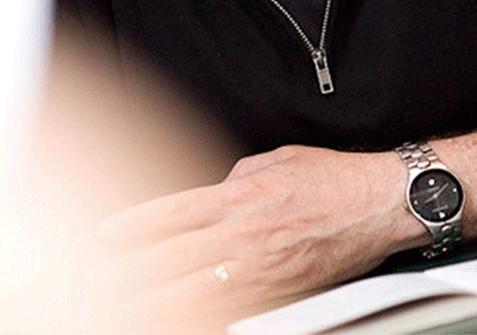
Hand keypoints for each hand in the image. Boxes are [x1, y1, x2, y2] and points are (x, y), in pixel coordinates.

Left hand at [99, 144, 420, 332]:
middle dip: (129, 270)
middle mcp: (242, 234)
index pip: (171, 213)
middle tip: (99, 279)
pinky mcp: (280, 294)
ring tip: (126, 305)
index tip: (106, 234)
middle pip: (170, 257)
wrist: (377, 203)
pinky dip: (201, 315)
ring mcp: (259, 269)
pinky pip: (230, 310)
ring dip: (154, 299)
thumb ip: (236, 176)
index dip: (132, 225)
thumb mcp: (276, 160)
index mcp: (238, 196)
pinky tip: (181, 317)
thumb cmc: (331, 178)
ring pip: (192, 290)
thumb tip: (213, 190)